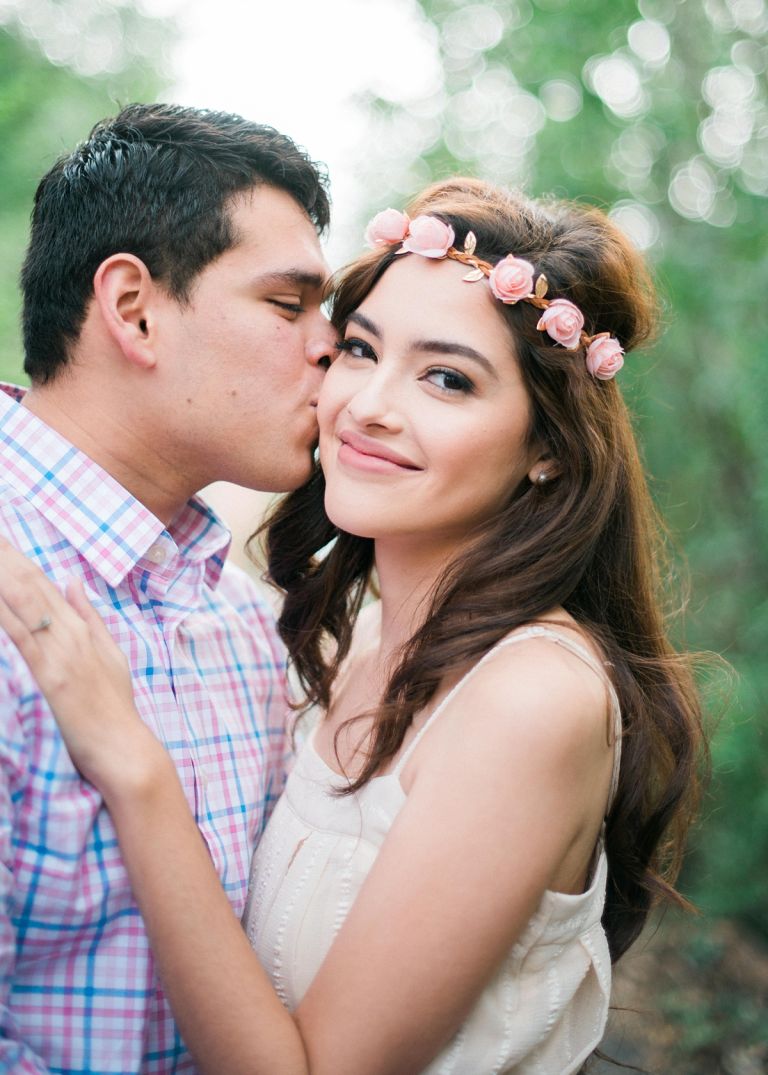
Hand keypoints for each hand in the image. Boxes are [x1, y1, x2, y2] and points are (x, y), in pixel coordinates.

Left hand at [0, 537, 164, 796]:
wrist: (124, 747)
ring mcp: (61, 653)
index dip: (18, 557)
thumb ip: (90, 616)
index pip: (44, 583)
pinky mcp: (50, 676)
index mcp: (82, 628)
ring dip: (3, 577)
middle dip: (6, 556)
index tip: (0, 536)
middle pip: (30, 585)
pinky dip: (5, 616)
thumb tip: (75, 580)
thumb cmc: (114, 707)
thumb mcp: (110, 654)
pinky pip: (21, 639)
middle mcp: (71, 634)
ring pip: (24, 604)